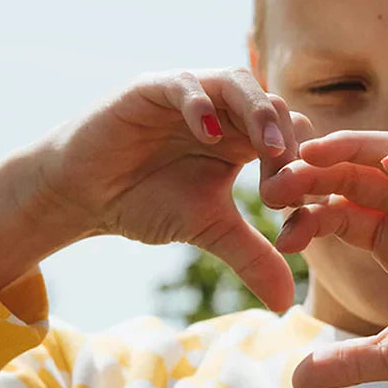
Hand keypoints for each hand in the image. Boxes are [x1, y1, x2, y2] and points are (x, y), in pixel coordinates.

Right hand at [0, 69, 311, 310]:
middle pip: (274, 107)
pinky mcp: (152, 88)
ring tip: (271, 150)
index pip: (292, 137)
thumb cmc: (145, 202)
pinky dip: (200, 105)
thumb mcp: (208, 229)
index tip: (299, 213)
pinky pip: (185, 85)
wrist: (85, 194)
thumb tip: (286, 303)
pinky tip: (208, 134)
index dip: (303, 170)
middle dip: (289, 145)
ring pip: (238, 85)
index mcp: (242, 136)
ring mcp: (189, 93)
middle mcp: (222, 108)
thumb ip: (250, 255)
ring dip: (260, 116)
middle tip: (288, 187)